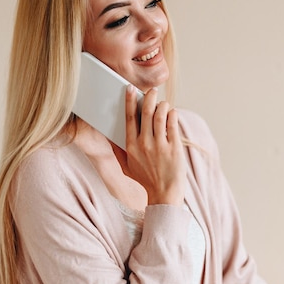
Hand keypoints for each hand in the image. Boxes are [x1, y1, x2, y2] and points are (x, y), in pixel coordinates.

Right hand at [124, 85, 185, 205]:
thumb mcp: (125, 167)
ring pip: (160, 115)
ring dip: (162, 105)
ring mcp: (160, 146)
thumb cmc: (145, 180)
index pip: (129, 118)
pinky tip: (171, 112)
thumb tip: (109, 136)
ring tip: (163, 103)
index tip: (131, 89)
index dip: (129, 101)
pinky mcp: (174, 148)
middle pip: (146, 113)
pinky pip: (173, 124)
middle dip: (149, 97)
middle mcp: (144, 144)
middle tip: (152, 90)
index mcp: (131, 146)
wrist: (164, 194)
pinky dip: (172, 115)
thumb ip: (117, 151)